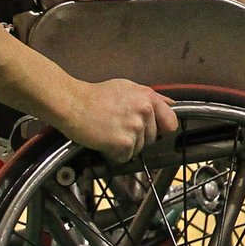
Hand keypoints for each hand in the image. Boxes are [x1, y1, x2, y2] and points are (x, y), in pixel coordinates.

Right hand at [55, 79, 177, 160]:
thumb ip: (151, 98)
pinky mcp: (123, 143)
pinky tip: (105, 141)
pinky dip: (115, 154)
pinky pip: (125, 157)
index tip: (153, 132)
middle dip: (138, 137)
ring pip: (139, 148)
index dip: (162, 130)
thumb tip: (170, 104)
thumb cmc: (97, 96)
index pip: (171, 122)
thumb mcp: (129, 88)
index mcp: (149, 98)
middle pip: (152, 138)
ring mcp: (135, 128)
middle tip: (119, 128)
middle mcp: (145, 112)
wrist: (73, 103)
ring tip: (110, 132)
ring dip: (125, 146)